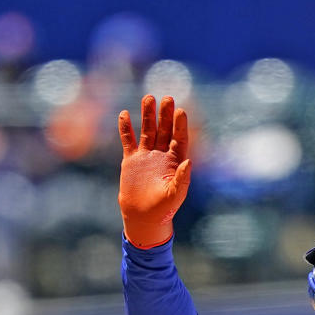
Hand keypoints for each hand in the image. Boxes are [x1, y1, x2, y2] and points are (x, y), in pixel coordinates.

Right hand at [118, 95, 191, 247]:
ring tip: (148, 97)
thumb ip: (182, 179)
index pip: (180, 139)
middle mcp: (162, 155)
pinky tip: (125, 114)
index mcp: (176, 162)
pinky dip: (126, 128)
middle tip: (167, 98)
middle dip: (166, 115)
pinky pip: (128, 140)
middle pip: (165, 130)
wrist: (143, 216)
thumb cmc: (163, 208)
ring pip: (147, 130)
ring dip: (148, 115)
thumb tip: (189, 162)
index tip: (181, 111)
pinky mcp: (131, 159)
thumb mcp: (175, 195)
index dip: (180, 125)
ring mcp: (146, 155)